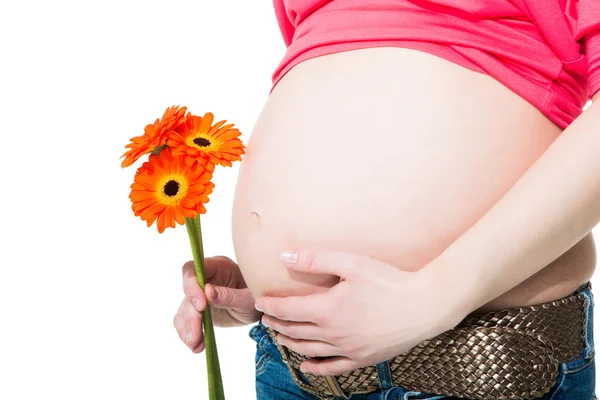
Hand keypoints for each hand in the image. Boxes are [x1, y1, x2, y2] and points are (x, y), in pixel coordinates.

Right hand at [173, 256, 261, 352]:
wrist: (258, 308)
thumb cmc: (258, 296)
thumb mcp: (249, 297)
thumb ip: (230, 295)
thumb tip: (207, 293)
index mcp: (218, 266)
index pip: (193, 269)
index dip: (191, 286)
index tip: (201, 306)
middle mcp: (205, 278)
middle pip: (186, 293)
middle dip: (190, 316)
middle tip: (195, 335)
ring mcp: (199, 294)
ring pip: (184, 309)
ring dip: (187, 328)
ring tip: (195, 345)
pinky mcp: (197, 310)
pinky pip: (185, 320)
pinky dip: (188, 334)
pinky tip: (197, 346)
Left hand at [255, 250, 463, 375]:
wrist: (425, 306)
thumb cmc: (390, 281)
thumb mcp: (351, 263)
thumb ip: (315, 259)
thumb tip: (284, 256)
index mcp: (327, 310)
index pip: (288, 310)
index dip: (271, 306)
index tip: (260, 301)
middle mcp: (333, 333)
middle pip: (295, 331)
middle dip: (277, 324)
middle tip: (266, 318)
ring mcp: (348, 349)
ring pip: (309, 350)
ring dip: (290, 343)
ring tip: (279, 336)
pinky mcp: (363, 359)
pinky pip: (333, 368)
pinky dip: (316, 368)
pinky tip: (306, 366)